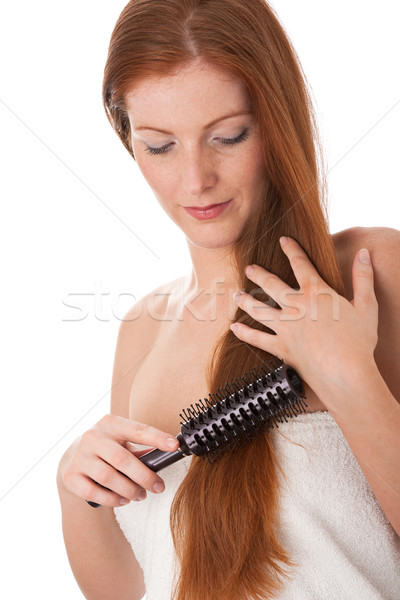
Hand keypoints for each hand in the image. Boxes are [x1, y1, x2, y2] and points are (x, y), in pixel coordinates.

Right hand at [58, 414, 178, 507]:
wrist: (72, 458)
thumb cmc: (106, 448)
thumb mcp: (121, 441)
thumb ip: (140, 449)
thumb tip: (166, 457)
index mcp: (110, 423)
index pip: (137, 429)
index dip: (157, 437)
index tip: (174, 446)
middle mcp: (92, 437)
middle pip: (122, 458)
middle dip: (144, 476)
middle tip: (158, 487)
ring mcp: (79, 456)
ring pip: (108, 477)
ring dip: (129, 490)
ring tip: (140, 495)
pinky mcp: (70, 476)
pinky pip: (94, 492)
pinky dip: (112, 499)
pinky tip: (123, 500)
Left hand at [230, 236, 378, 402]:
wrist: (346, 373)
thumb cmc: (359, 341)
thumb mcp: (367, 306)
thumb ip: (363, 278)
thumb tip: (364, 253)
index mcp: (316, 293)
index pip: (301, 264)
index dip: (292, 250)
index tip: (284, 240)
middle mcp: (296, 307)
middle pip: (272, 285)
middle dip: (259, 274)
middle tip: (249, 268)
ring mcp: (285, 328)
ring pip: (259, 310)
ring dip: (246, 300)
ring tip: (236, 294)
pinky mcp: (281, 348)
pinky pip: (257, 339)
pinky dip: (244, 333)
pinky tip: (234, 328)